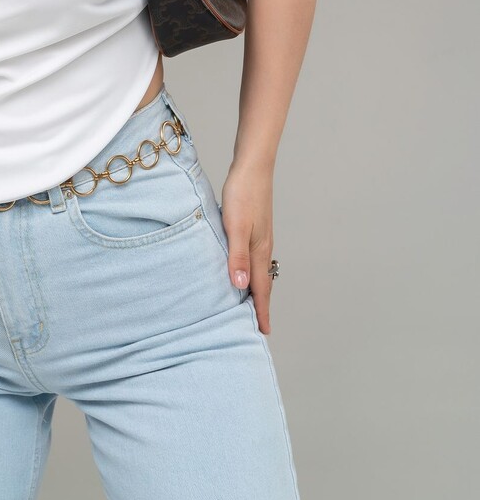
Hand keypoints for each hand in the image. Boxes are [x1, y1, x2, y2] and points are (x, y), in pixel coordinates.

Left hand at [220, 159, 274, 335]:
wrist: (252, 166)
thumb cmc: (242, 193)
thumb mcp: (235, 226)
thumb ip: (237, 256)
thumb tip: (242, 287)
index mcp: (259, 250)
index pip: (261, 289)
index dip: (261, 311)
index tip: (263, 332)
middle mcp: (263, 247)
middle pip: (264, 283)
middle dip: (261, 305)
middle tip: (258, 326)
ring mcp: (261, 237)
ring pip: (259, 271)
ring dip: (256, 289)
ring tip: (249, 304)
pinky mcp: (255, 227)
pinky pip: (254, 258)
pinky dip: (251, 272)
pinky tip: (242, 270)